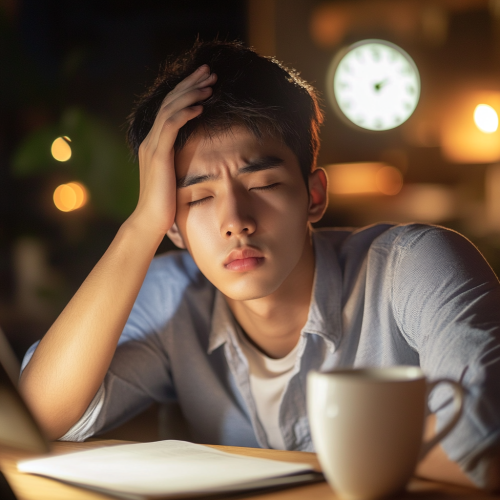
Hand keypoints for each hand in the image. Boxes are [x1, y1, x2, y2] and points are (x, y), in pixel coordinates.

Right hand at [130, 65, 216, 235]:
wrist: (150, 220)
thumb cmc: (166, 201)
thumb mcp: (174, 174)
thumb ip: (180, 158)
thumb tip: (196, 152)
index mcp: (155, 142)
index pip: (170, 107)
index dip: (187, 90)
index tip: (205, 80)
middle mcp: (151, 139)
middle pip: (170, 101)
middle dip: (190, 83)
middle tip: (209, 70)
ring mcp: (152, 146)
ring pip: (170, 109)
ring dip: (191, 93)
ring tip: (210, 83)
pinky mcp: (158, 155)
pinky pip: (170, 127)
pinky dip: (185, 113)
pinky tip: (201, 106)